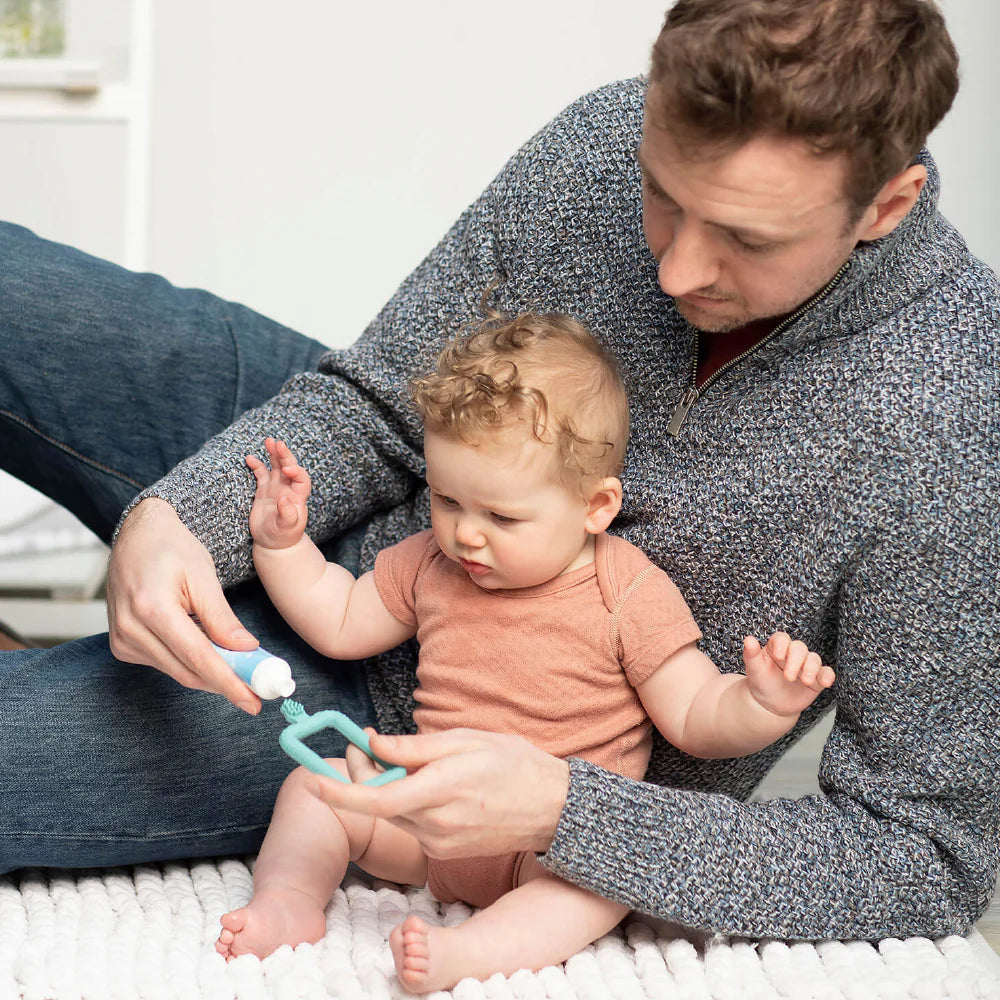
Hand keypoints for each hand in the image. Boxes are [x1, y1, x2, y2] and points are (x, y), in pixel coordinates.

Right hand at [107, 498, 261, 712]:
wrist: (136, 536)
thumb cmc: (171, 548)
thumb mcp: (203, 574)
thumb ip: (222, 617)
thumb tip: (246, 650)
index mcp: (151, 607)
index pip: (198, 656)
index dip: (228, 682)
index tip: (253, 701)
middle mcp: (130, 628)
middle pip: (187, 671)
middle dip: (225, 683)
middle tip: (258, 688)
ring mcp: (122, 640)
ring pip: (177, 671)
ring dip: (211, 673)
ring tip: (240, 665)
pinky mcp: (122, 646)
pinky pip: (166, 663)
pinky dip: (192, 662)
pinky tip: (207, 646)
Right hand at [245, 437, 309, 548]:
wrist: (273, 543)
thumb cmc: (284, 537)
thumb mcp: (288, 528)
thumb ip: (288, 514)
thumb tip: (285, 499)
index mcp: (298, 497)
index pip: (302, 479)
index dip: (297, 472)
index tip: (288, 470)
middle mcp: (289, 489)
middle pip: (289, 467)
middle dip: (285, 455)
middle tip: (278, 443)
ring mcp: (276, 488)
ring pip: (276, 466)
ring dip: (274, 454)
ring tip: (269, 441)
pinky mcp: (264, 491)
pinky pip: (261, 474)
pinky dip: (256, 465)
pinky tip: (250, 458)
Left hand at [309, 728, 569, 858]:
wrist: (554, 810)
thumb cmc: (514, 764)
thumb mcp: (466, 741)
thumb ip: (415, 747)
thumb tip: (374, 743)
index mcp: (441, 790)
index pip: (377, 800)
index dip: (341, 793)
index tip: (314, 779)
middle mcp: (436, 824)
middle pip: (379, 806)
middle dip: (362, 778)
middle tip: (364, 745)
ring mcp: (440, 843)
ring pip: (394, 815)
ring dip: (385, 791)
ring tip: (400, 760)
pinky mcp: (444, 853)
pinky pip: (412, 825)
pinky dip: (407, 804)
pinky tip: (426, 785)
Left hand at [742, 632, 835, 716]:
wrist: (770, 705)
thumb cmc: (761, 683)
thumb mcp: (754, 669)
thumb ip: (751, 654)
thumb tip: (748, 639)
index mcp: (776, 647)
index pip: (782, 638)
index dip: (782, 644)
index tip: (778, 655)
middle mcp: (793, 654)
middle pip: (800, 648)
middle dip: (796, 661)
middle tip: (788, 677)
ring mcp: (806, 665)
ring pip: (814, 659)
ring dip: (811, 668)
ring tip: (804, 681)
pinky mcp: (817, 678)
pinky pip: (826, 673)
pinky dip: (828, 676)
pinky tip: (825, 683)